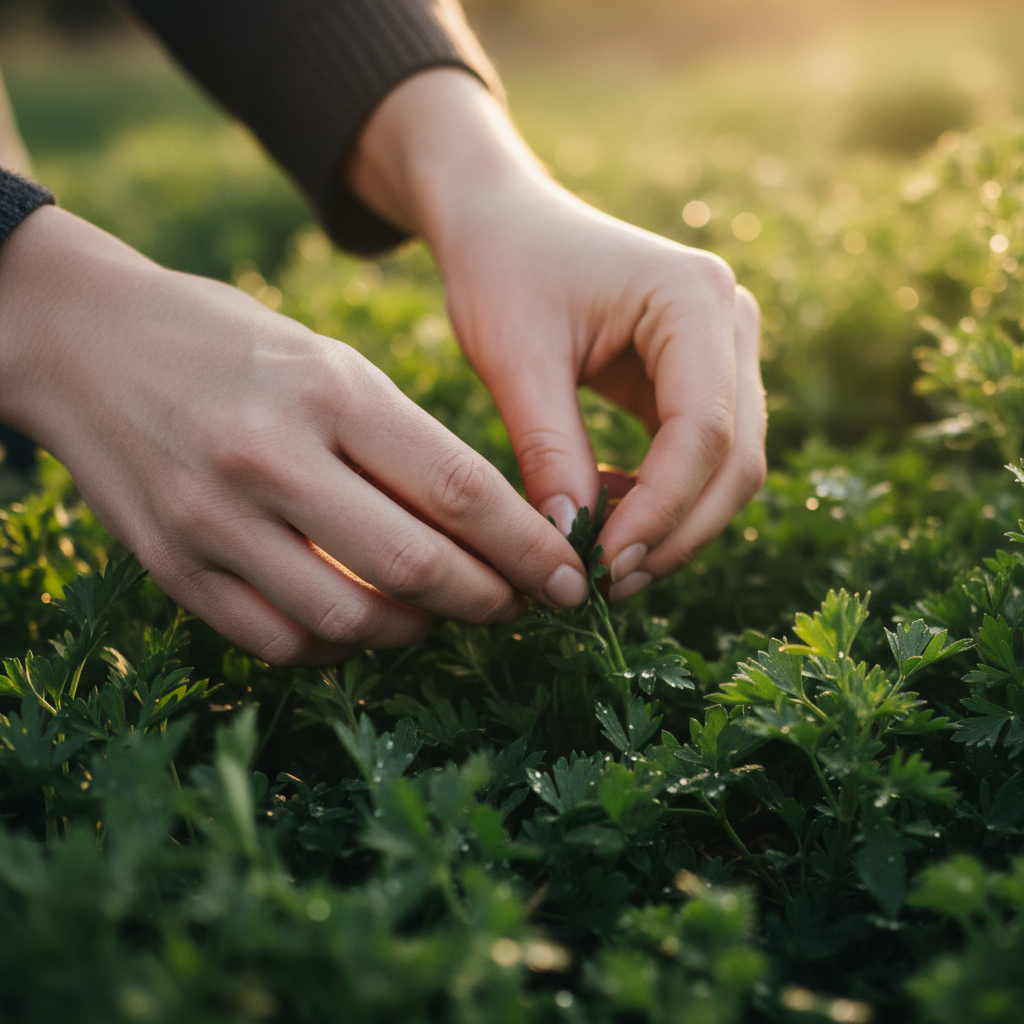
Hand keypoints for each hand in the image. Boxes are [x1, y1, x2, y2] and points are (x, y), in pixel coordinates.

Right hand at [0, 207, 590, 664]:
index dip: (526, 546)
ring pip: (349, 618)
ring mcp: (213, 518)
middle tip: (521, 605)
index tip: (567, 576)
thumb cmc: (232, 343)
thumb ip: (403, 443)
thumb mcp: (330, 361)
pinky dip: (339, 645)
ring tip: (444, 614)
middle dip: (489, 599)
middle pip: (415, 565)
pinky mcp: (171, 565)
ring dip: (417, 630)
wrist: (87, 340)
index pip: (458, 488)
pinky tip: (363, 622)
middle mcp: (270, 456)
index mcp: (328, 389)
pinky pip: (278, 640)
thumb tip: (483, 530)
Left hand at [351, 70, 765, 601]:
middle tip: (607, 582)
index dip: (660, 512)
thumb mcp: (514, 359)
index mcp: (693, 298)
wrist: (501, 222)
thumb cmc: (500, 269)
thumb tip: (573, 547)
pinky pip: (701, 456)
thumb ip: (549, 451)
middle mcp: (730, 320)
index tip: (602, 564)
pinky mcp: (701, 374)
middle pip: (735, 459)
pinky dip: (661, 498)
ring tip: (601, 556)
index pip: (703, 431)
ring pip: (728, 467)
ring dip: (673, 524)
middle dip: (675, 532)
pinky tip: (605, 511)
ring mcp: (724, 348)